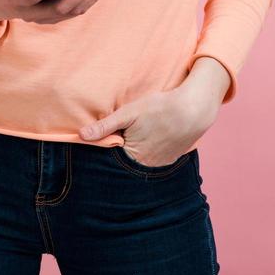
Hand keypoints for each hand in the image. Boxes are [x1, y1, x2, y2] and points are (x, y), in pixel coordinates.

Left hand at [79, 85, 218, 166]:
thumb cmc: (160, 108)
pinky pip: (155, 162)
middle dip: (120, 155)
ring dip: (136, 156)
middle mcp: (145, 167)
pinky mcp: (171, 160)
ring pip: (140, 164)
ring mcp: (160, 165)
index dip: (107, 151)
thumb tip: (81, 135)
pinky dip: (150, 154)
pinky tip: (152, 141)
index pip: (111, 161)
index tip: (106, 142)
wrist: (194, 109)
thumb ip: (106, 126)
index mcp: (132, 157)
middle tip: (125, 137)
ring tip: (139, 138)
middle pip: (125, 164)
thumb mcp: (129, 112)